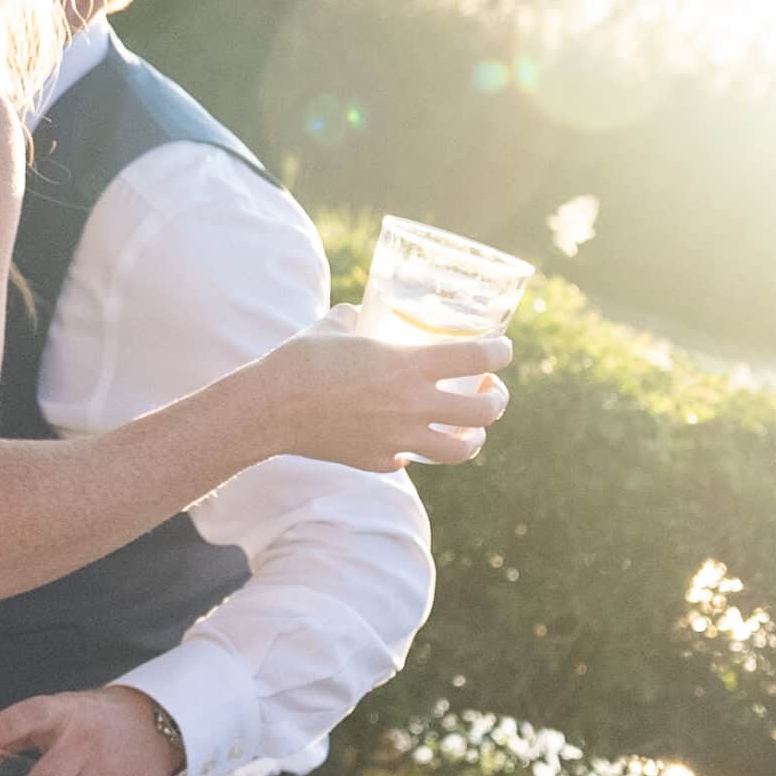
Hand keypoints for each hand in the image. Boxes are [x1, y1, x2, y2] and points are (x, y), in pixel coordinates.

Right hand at [260, 306, 511, 470]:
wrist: (272, 408)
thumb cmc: (301, 360)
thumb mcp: (333, 326)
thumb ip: (355, 319)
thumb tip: (360, 314)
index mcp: (409, 364)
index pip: (477, 357)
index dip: (500, 353)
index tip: (503, 350)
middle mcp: (413, 404)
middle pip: (483, 412)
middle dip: (498, 401)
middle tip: (493, 392)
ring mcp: (399, 438)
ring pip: (459, 450)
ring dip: (473, 439)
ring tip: (471, 431)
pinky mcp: (379, 461)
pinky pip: (408, 460)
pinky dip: (413, 451)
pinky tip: (407, 443)